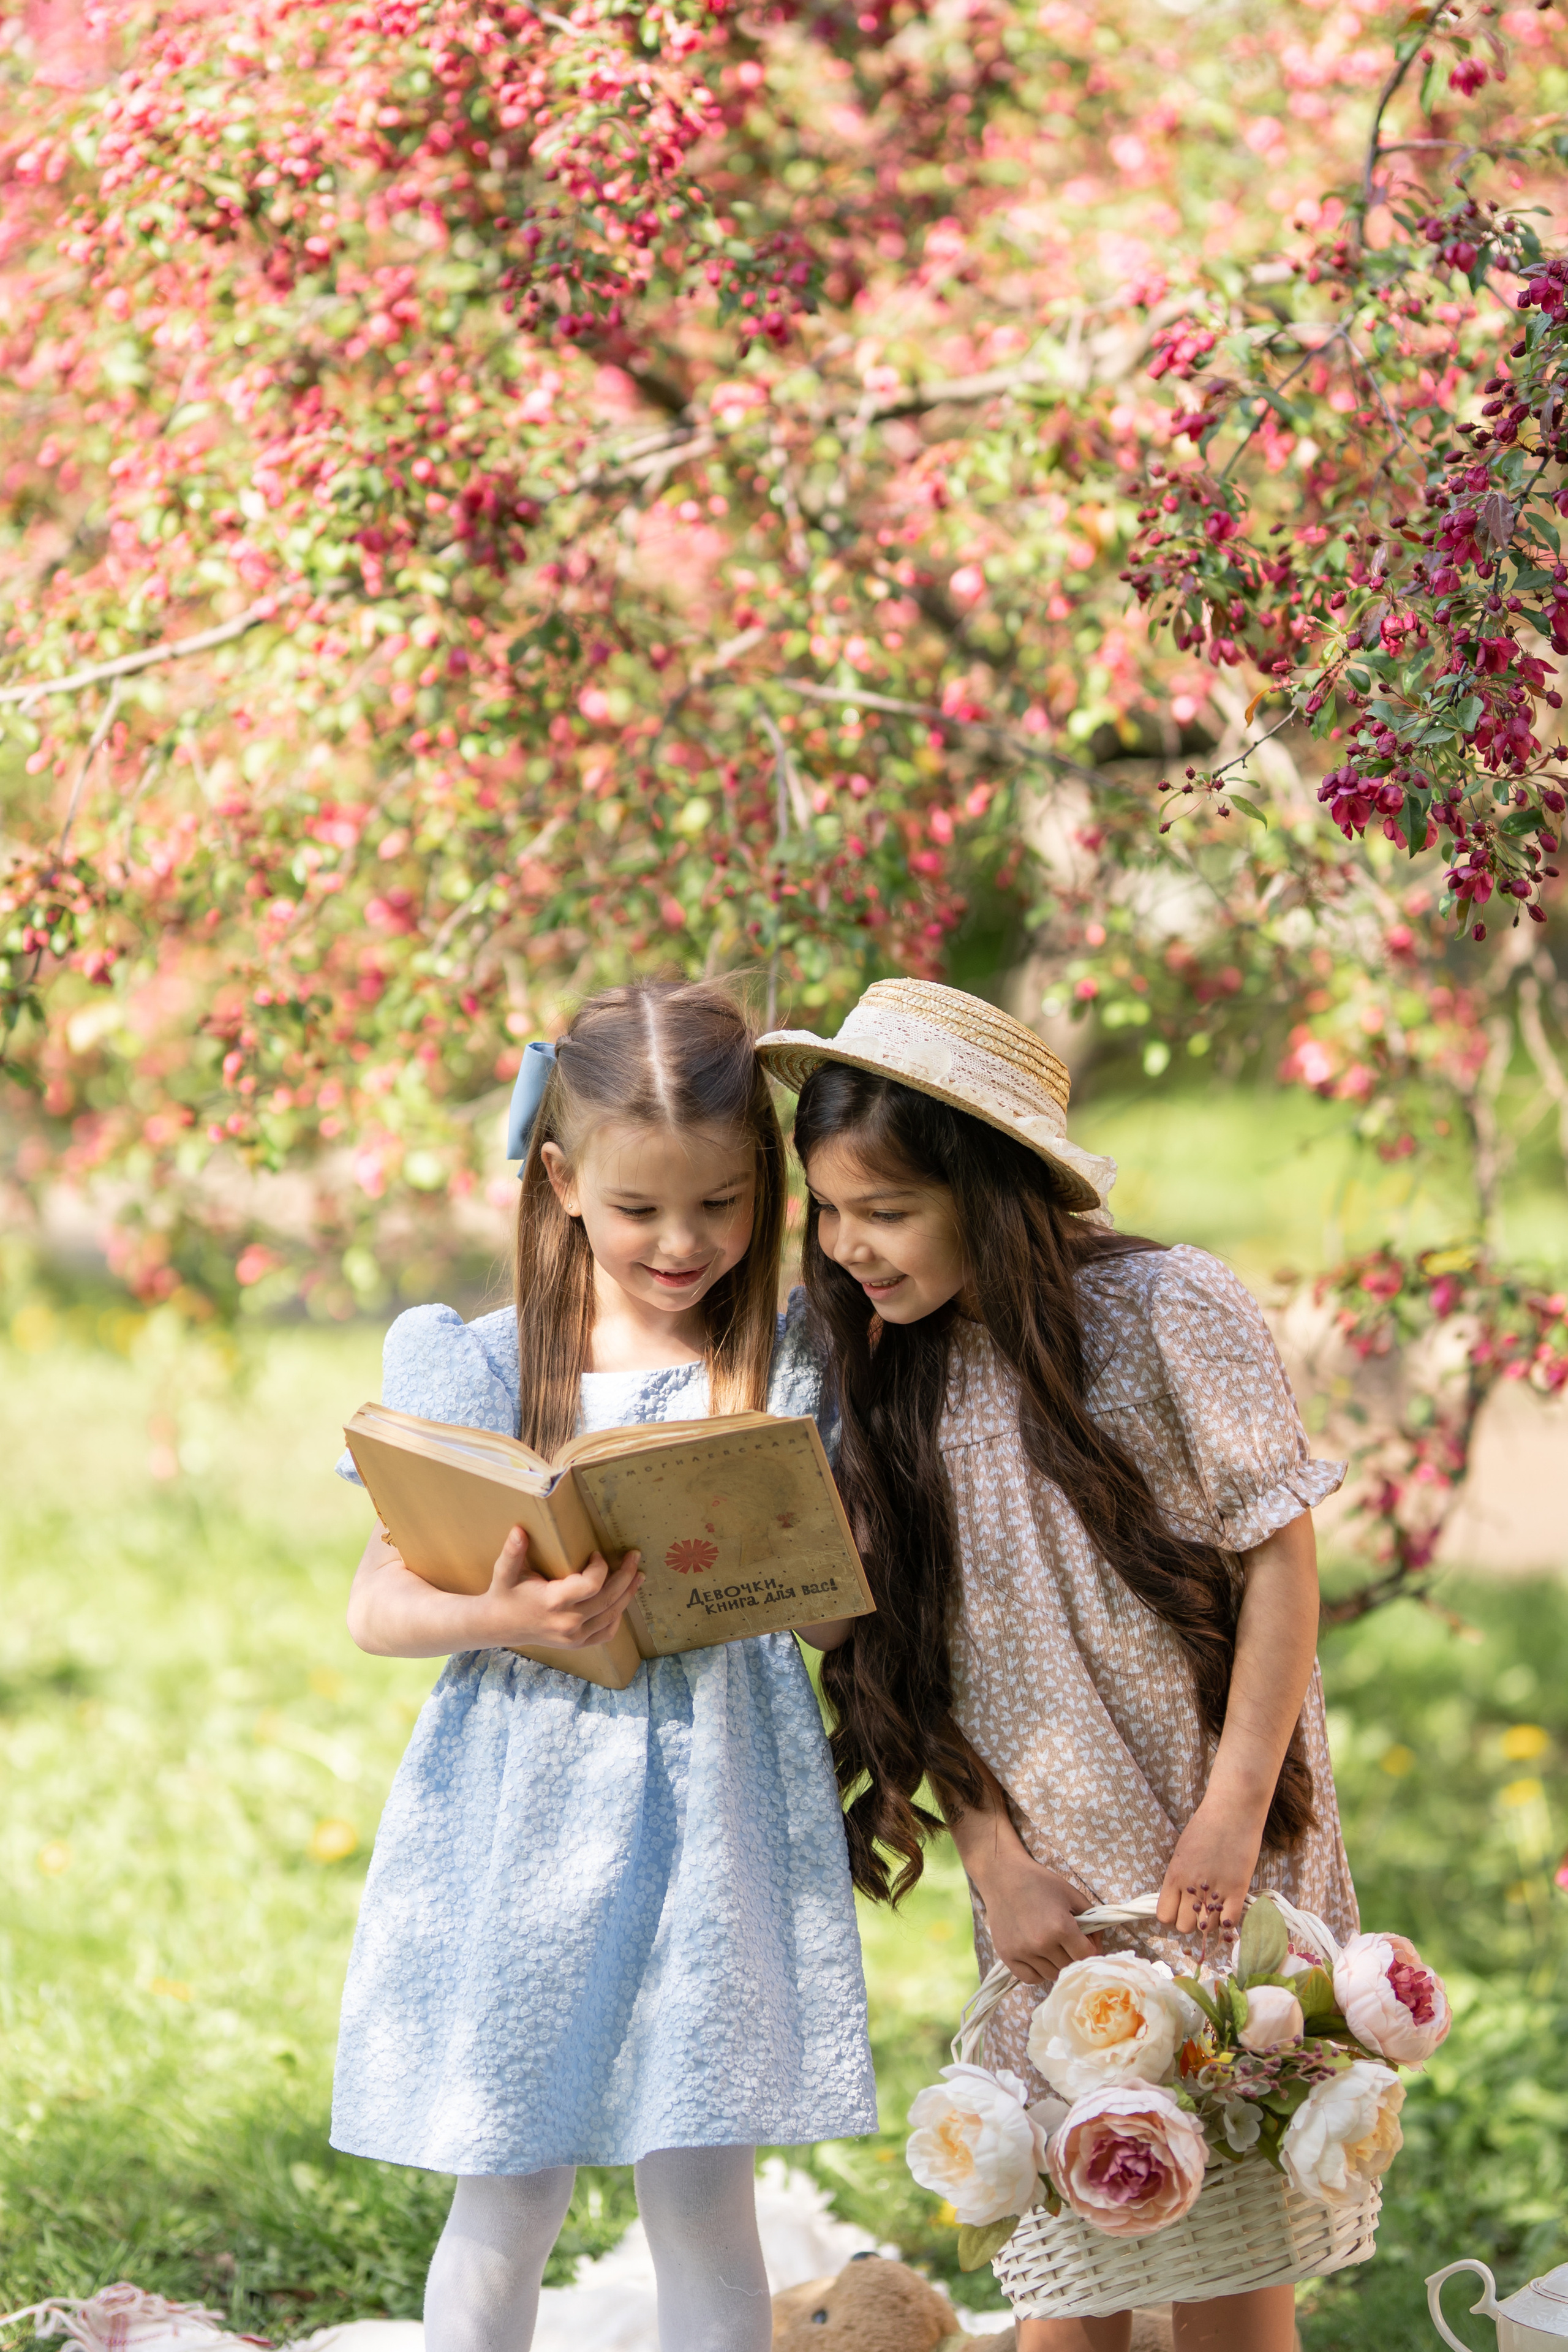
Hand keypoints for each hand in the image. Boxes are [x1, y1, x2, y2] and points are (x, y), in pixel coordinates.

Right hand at [480, 1527, 643, 1650]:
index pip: (591, 1585)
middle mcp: (567, 1622)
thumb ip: (513, 1552)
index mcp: (553, 1602)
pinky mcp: (576, 1643)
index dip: (601, 1568)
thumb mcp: (505, 1572)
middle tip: (635, 1556)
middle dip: (625, 1575)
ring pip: (611, 1615)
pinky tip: (622, 1602)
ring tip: (638, 1575)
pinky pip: (606, 1633)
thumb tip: (518, 1530)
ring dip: (627, 1594)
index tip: (597, 1554)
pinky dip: (617, 1618)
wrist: (499, 1626)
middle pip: (608, 1599)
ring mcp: (573, 1636)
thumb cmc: (505, 1594)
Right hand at [975, 1852, 1102, 1987]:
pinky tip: (1039, 1957)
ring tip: (1053, 1947)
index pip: (1086, 1955)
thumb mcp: (1071, 1894)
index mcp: (1061, 1927)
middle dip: (1074, 1956)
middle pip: (1069, 1966)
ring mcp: (1023, 1952)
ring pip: (1051, 1975)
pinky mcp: (1007, 1956)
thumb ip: (1091, 1920)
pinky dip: (1038, 1972)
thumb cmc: (1039, 1882)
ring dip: (1057, 1964)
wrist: (1003, 1876)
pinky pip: (1030, 1978)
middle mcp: (1041, 1943)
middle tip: (1070, 1943)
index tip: (1087, 1943)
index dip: (1092, 1949)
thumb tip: (1097, 1944)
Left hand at [1156, 1793, 1266, 1942]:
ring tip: (1216, 1907)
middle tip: (1199, 1909)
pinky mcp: (1237, 1890)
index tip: (1180, 1908)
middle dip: (1191, 1921)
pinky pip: (1229, 1922)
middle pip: (1184, 1926)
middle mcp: (1191, 1887)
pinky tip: (1229, 1910)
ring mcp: (1215, 1890)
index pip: (1164, 1916)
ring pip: (1207, 1928)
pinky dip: (1228, 1921)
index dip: (1173, 1915)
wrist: (1232, 1811)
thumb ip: (1179, 1877)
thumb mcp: (1182, 1852)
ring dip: (1211, 1922)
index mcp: (1174, 1876)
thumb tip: (1180, 1899)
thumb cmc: (1205, 1826)